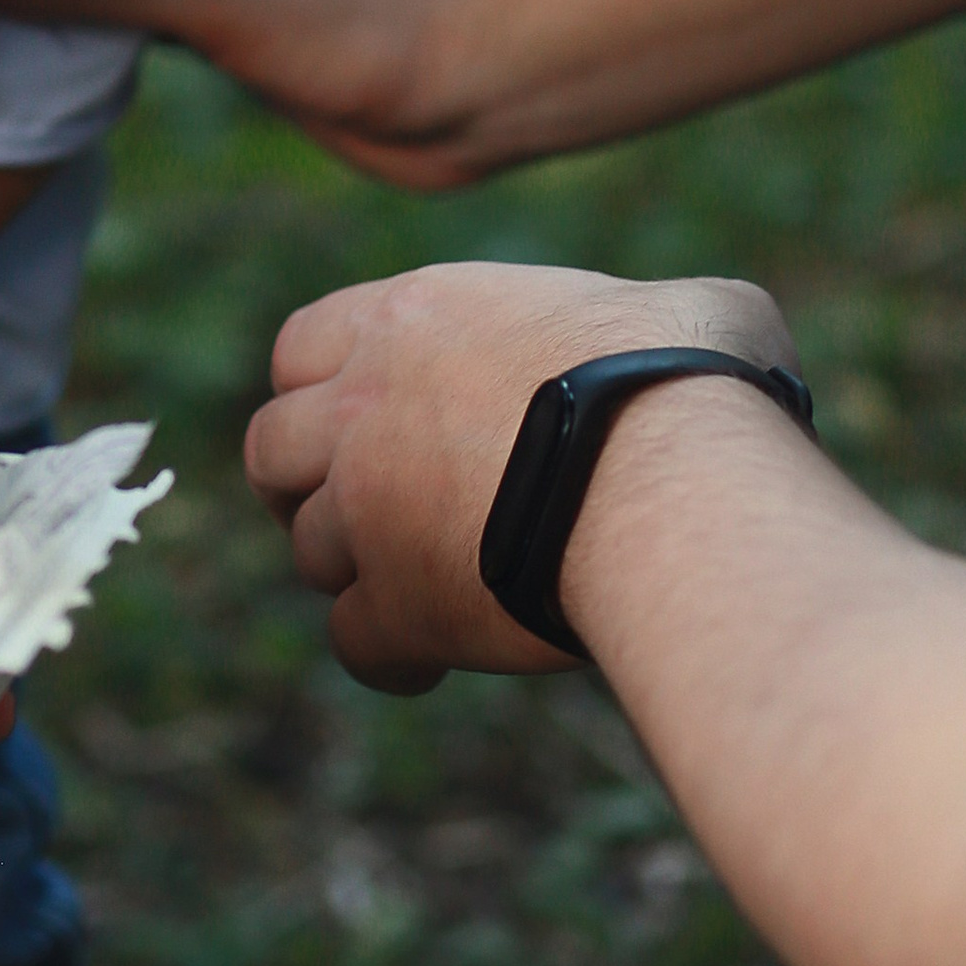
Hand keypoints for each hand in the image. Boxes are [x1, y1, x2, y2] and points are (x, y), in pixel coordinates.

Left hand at [246, 261, 797, 692]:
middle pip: (271, 451)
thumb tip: (693, 332)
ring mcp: (367, 507)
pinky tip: (436, 659)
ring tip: (426, 586)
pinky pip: (355, 642)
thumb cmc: (688, 380)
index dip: (320, 389)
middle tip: (355, 512)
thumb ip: (637, 318)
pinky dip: (389, 655)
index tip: (355, 420)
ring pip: (310, 551)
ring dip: (356, 572)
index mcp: (410, 319)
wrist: (673, 481)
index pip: (301, 346)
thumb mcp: (676, 306)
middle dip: (300, 485)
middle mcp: (363, 407)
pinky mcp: (398, 602)